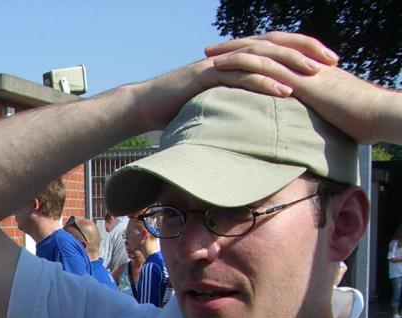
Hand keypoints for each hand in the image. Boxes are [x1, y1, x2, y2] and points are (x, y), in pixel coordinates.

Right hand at [133, 31, 334, 132]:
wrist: (145, 105)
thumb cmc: (178, 107)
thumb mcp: (214, 101)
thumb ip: (237, 100)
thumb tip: (260, 114)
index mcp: (235, 58)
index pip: (276, 46)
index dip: (304, 49)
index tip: (329, 61)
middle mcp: (231, 55)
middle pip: (276, 45)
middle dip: (306, 51)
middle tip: (332, 62)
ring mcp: (218, 64)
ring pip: (262, 57)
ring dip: (290, 66)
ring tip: (314, 75)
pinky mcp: (206, 76)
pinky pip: (241, 76)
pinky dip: (264, 83)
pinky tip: (283, 91)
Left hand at [208, 32, 398, 143]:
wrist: (377, 114)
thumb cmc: (359, 120)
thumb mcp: (329, 112)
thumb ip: (311, 112)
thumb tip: (300, 125)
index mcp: (309, 68)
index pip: (277, 54)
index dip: (254, 53)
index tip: (232, 56)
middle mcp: (303, 63)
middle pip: (265, 47)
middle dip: (237, 46)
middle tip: (211, 48)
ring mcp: (301, 68)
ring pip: (262, 52)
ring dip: (234, 51)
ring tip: (209, 54)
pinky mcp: (299, 79)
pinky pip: (266, 66)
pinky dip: (242, 64)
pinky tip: (222, 66)